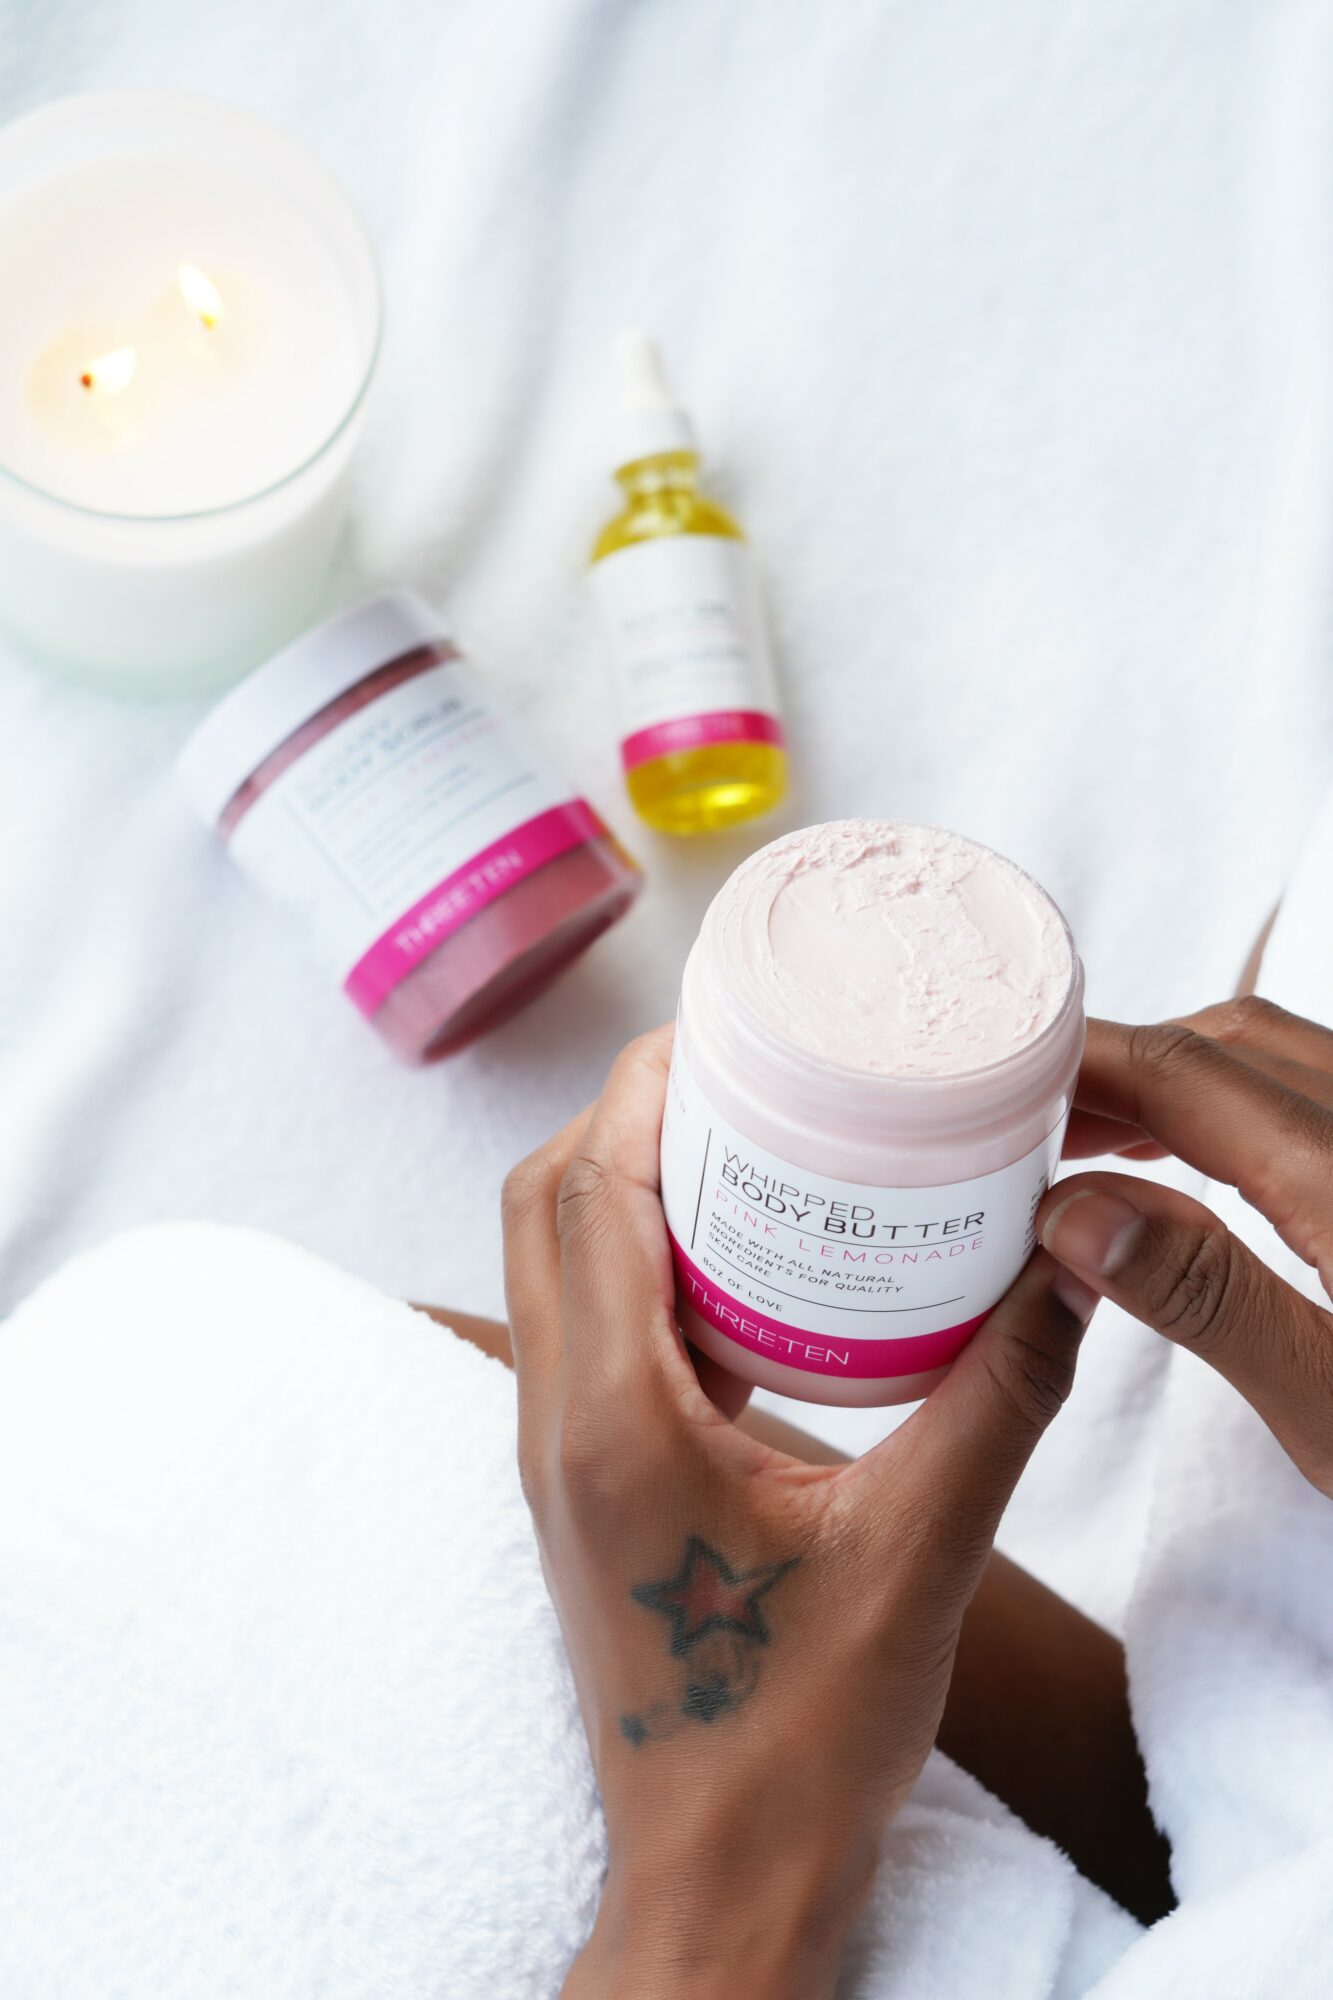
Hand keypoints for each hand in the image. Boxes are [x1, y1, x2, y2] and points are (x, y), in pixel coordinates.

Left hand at [502, 1026, 1094, 1999]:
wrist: (719, 1871)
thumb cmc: (798, 1738)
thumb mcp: (921, 1556)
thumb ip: (997, 1404)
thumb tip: (1062, 1271)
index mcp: (614, 1422)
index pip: (587, 1195)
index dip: (640, 1089)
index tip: (720, 1026)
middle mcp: (556, 1424)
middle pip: (542, 1206)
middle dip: (622, 1116)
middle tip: (738, 1074)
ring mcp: (552, 1457)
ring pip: (548, 1265)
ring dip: (619, 1186)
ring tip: (743, 1148)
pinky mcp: (578, 1484)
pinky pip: (578, 1328)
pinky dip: (633, 1263)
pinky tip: (742, 1272)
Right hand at [1040, 997, 1332, 1494]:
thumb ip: (1207, 1297)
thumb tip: (1073, 1211)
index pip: (1184, 1075)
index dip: (1076, 1067)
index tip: (987, 1086)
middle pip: (1228, 1043)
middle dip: (1117, 1065)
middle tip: (1025, 1124)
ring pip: (1277, 1060)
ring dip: (1177, 1080)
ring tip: (1092, 1143)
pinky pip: (1317, 1097)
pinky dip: (1237, 1107)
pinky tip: (1200, 1171)